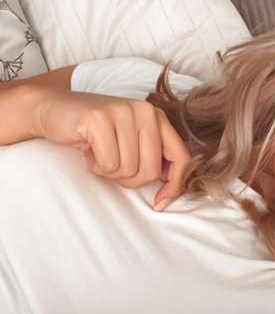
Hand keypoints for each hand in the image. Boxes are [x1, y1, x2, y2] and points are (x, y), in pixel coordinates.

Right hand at [32, 87, 193, 208]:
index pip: (181, 158)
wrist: (53, 110)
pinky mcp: (100, 118)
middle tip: (111, 163)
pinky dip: (96, 165)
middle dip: (128, 178)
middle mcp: (145, 111)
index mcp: (157, 118)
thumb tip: (170, 190)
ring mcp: (123, 111)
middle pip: (150, 171)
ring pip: (128, 169)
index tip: (160, 202)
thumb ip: (152, 159)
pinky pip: (108, 163)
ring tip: (98, 152)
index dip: (174, 186)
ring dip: (108, 171)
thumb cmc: (94, 134)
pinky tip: (88, 149)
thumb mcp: (130, 144)